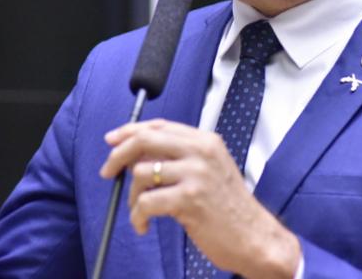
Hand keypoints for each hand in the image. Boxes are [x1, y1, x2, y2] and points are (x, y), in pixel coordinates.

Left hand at [99, 119, 300, 278]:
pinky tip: (144, 225)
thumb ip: (180, 156)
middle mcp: (201, 151)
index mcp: (205, 140)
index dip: (130, 131)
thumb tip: (134, 152)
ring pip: (141, 173)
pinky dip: (137, 216)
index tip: (112, 140)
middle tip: (108, 172)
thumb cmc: (227, 207)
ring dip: (132, 196)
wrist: (253, 236)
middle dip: (118, 155)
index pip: (159, 126)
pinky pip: (146, 202)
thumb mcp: (209, 170)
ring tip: (141, 211)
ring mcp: (196, 174)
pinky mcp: (189, 199)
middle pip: (145, 140)